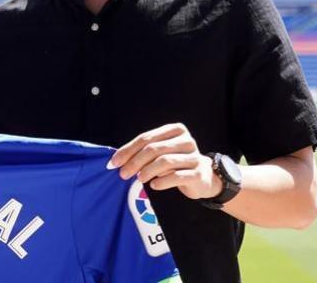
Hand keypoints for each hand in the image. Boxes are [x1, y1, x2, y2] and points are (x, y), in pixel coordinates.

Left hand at [108, 123, 222, 200]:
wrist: (203, 177)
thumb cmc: (176, 163)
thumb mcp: (160, 153)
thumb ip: (142, 152)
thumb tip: (115, 161)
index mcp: (175, 130)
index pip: (146, 138)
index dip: (128, 150)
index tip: (113, 163)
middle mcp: (186, 141)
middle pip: (154, 149)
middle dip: (134, 162)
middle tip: (123, 174)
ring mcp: (194, 157)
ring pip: (165, 161)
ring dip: (147, 171)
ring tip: (139, 179)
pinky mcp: (198, 173)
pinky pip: (176, 176)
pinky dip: (161, 181)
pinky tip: (154, 185)